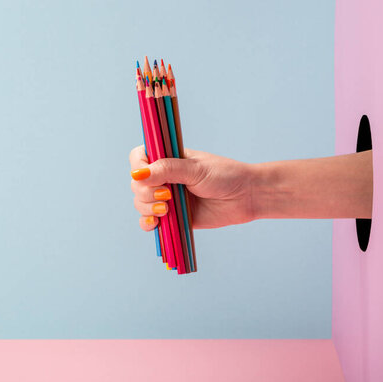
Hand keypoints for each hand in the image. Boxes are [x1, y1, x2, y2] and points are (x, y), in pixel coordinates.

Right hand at [129, 145, 255, 230]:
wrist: (245, 197)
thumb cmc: (225, 176)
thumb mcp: (195, 169)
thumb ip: (167, 170)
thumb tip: (138, 174)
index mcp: (168, 158)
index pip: (139, 158)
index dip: (137, 167)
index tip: (146, 176)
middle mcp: (164, 177)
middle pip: (137, 183)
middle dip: (145, 192)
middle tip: (167, 196)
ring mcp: (166, 197)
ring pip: (140, 203)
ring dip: (147, 208)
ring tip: (167, 210)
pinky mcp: (172, 216)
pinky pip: (149, 221)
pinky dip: (147, 223)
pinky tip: (156, 223)